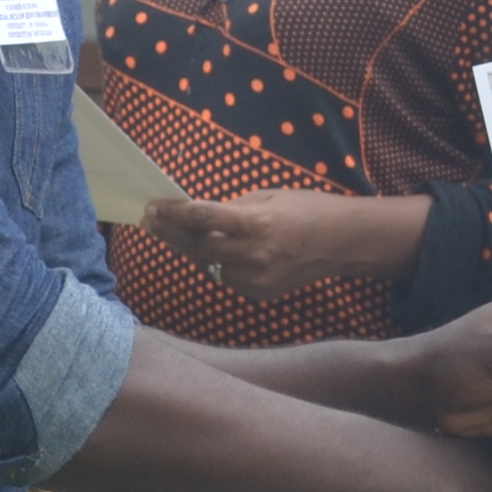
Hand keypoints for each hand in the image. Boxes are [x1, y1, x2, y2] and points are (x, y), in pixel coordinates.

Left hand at [140, 190, 421, 297]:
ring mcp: (255, 279)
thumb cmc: (307, 210)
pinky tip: (213, 251)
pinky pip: (226, 277)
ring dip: (190, 249)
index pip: (201, 219)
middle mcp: (253, 255)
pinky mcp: (258, 294)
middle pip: (196, 247)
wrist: (342, 244)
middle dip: (169, 232)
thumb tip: (197, 214)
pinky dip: (216, 263)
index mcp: (256, 224)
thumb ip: (231, 209)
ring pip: (208, 266)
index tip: (153, 205)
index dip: (173, 212)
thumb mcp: (268, 197)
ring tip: (173, 233)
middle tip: (149, 220)